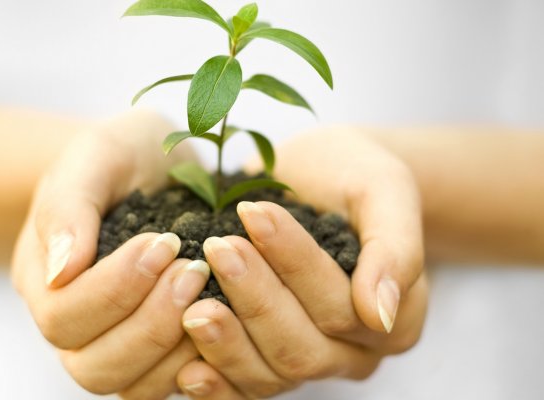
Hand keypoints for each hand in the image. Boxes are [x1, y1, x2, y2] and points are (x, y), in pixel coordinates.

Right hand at [11, 110, 206, 397]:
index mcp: (45, 278)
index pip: (64, 315)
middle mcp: (74, 323)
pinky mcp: (155, 349)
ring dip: (174, 347)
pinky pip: (168, 383)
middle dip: (149, 322)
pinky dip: (198, 363)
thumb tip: (62, 272)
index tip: (165, 242)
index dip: (116, 288)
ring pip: (131, 386)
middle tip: (193, 271)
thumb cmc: (121, 156)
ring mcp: (113, 341)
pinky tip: (222, 317)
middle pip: (93, 365)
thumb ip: (69, 208)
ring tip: (207, 291)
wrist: (153, 165)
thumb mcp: (95, 156)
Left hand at [175, 128, 427, 397]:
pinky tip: (186, 369)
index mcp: (393, 318)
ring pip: (270, 375)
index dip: (294, 264)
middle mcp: (354, 352)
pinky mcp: (269, 362)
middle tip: (217, 250)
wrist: (319, 179)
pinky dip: (216, 384)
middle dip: (255, 300)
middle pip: (302, 347)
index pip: (340, 305)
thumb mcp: (384, 190)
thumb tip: (379, 313)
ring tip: (192, 304)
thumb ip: (394, 249)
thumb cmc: (353, 176)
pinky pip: (245, 388)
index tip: (254, 215)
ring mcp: (310, 362)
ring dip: (227, 342)